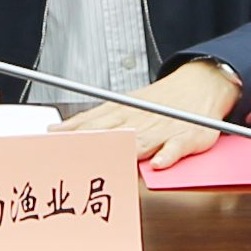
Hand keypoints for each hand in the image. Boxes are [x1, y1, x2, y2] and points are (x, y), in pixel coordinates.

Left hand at [69, 61, 246, 172]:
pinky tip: (158, 164)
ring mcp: (161, 130)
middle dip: (91, 147)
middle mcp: (138, 121)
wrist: (199, 85)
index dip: (71, 136)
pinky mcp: (184, 138)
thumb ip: (93, 120)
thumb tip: (58, 129)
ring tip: (109, 165)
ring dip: (124, 152)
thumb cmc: (159, 101)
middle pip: (110, 135)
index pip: (90, 124)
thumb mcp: (122, 103)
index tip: (51, 145)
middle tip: (72, 161)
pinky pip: (175, 148)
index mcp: (121, 112)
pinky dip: (167, 155)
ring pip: (139, 142)